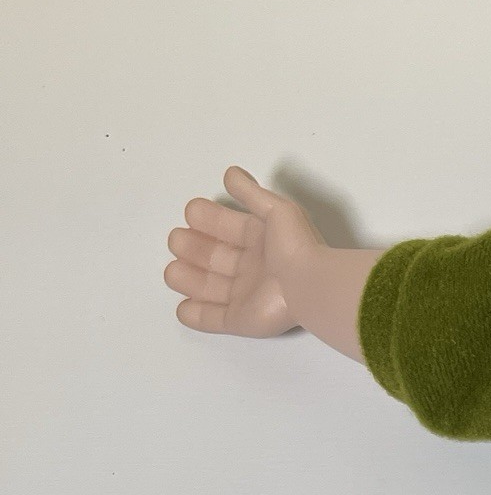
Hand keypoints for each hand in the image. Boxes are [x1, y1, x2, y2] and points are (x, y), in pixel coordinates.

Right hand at [165, 166, 324, 336]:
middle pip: (207, 256)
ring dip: (184, 277)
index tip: (195, 216)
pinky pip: (211, 321)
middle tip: (182, 243)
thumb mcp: (276, 210)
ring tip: (175, 271)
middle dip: (188, 247)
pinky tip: (182, 305)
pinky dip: (193, 314)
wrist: (310, 285)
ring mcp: (243, 296)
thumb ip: (251, 192)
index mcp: (256, 240)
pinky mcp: (240, 321)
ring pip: (204, 287)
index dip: (203, 218)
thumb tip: (230, 173)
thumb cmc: (295, 246)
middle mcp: (248, 268)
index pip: (220, 226)